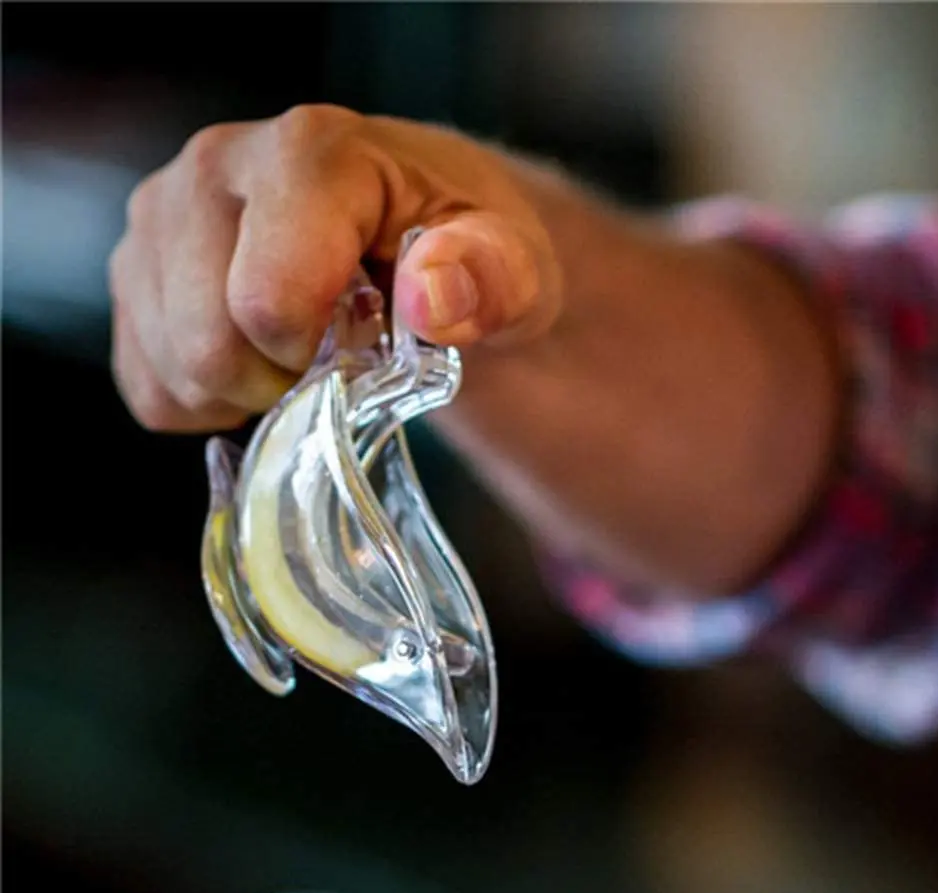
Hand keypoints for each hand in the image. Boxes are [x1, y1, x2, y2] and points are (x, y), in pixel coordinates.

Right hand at [108, 105, 562, 431]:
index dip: (316, 359)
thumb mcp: (516, 265)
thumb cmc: (470, 249)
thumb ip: (491, 276)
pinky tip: (261, 369)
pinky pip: (147, 388)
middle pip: (205, 344)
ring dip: (245, 397)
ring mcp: (161, 220)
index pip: (264, 301)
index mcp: (306, 156)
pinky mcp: (135, 272)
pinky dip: (207, 406)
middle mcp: (215, 168)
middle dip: (279, 383)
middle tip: (337, 364)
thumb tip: (432, 298)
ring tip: (304, 360)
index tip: (366, 347)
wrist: (431, 237)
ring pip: (172, 371)